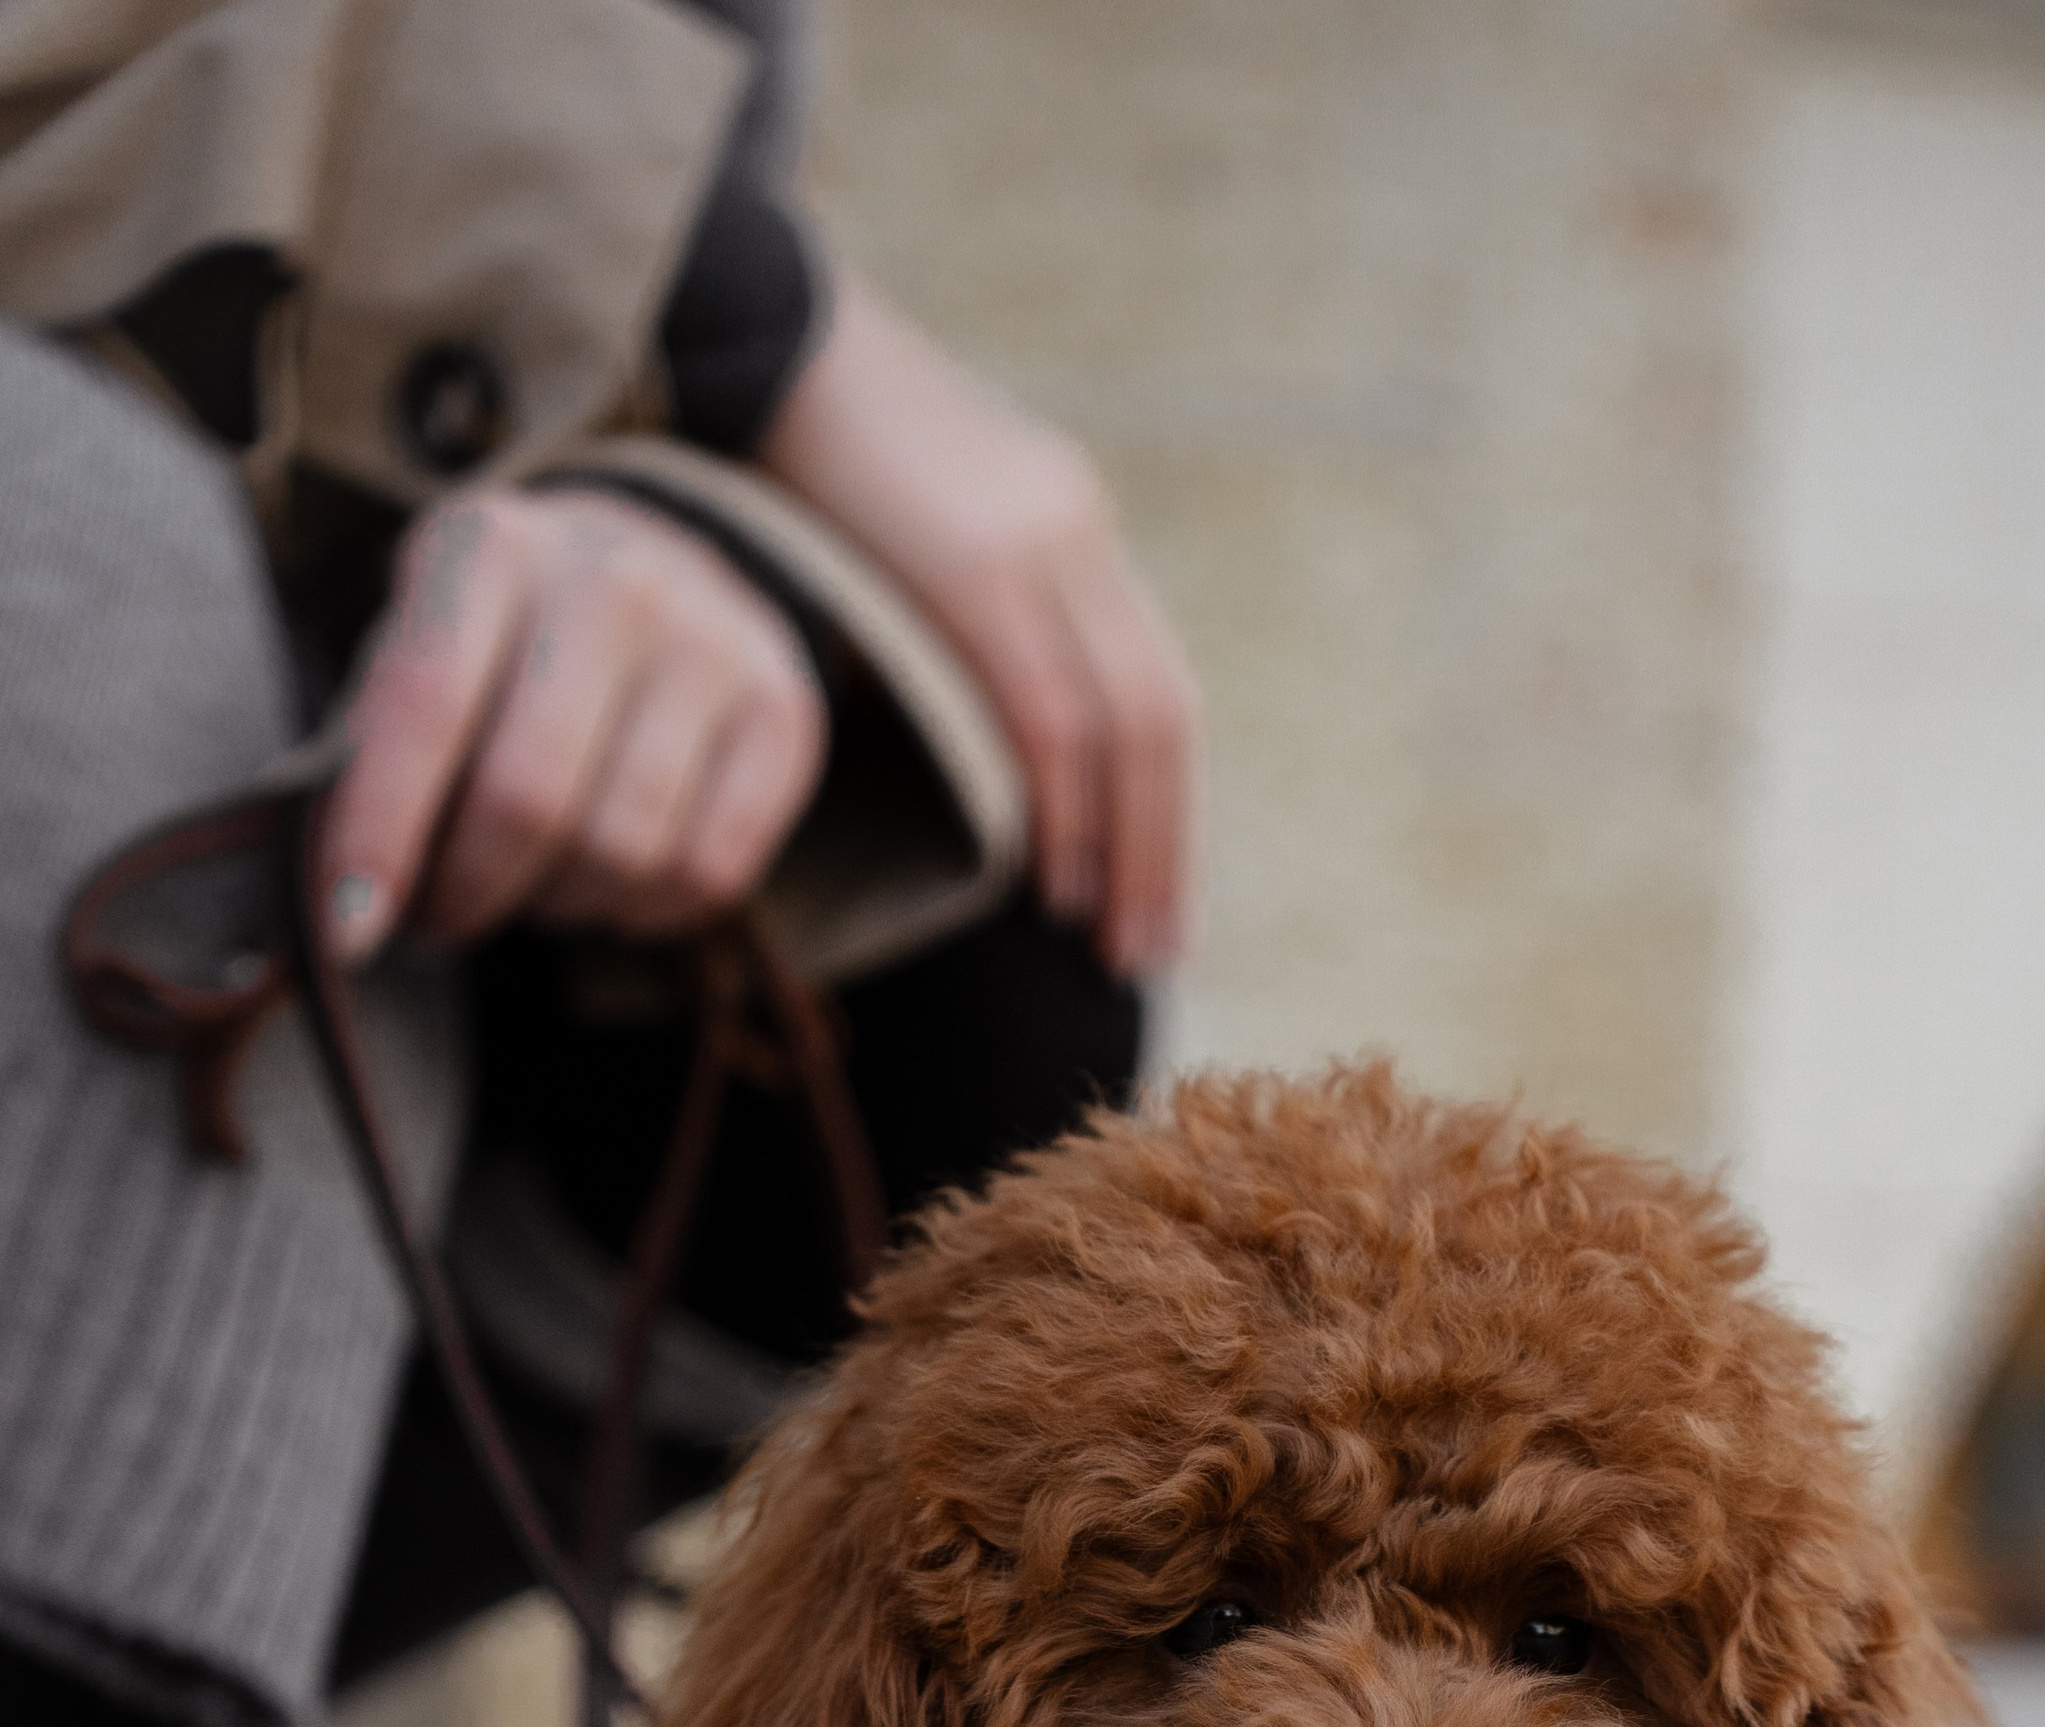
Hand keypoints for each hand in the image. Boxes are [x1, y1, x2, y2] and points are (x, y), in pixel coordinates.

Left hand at [321, 489, 828, 958]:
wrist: (663, 561)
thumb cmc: (508, 636)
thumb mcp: (424, 645)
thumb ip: (379, 751)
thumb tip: (345, 909)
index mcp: (491, 546)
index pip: (425, 708)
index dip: (381, 834)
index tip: (348, 933)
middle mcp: (613, 582)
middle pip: (530, 798)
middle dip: (468, 891)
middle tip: (441, 919)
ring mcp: (713, 644)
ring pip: (623, 852)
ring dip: (559, 906)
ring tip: (535, 883)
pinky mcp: (784, 714)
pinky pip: (707, 875)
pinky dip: (644, 912)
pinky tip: (612, 882)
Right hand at [759, 273, 1200, 978]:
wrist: (752, 330)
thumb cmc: (797, 442)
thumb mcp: (908, 524)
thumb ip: (957, 604)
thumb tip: (959, 715)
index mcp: (1071, 523)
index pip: (1156, 692)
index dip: (1168, 809)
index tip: (1157, 901)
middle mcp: (1078, 531)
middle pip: (1165, 720)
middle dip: (1167, 849)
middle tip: (1152, 954)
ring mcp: (1040, 542)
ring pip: (1126, 728)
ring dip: (1127, 848)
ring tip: (1106, 939)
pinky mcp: (979, 565)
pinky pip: (1049, 712)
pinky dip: (1063, 805)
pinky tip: (1053, 879)